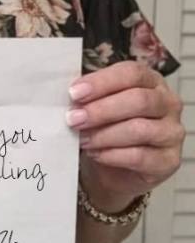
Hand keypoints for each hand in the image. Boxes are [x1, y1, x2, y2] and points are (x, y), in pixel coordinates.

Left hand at [66, 61, 184, 204]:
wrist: (114, 168)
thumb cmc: (107, 128)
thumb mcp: (97, 105)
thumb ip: (89, 96)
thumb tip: (70, 95)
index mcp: (150, 80)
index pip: (132, 73)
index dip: (102, 82)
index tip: (74, 93)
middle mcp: (167, 103)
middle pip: (139, 100)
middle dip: (101, 110)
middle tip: (73, 118)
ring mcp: (172, 132)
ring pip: (139, 129)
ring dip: (104, 134)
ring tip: (82, 139)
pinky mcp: (169, 160)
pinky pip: (140, 156)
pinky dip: (112, 155)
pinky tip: (96, 153)